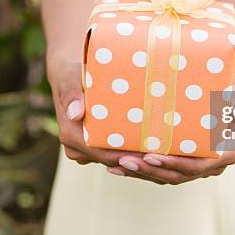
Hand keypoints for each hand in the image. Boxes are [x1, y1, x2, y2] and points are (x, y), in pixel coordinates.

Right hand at [48, 59, 167, 183]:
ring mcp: (87, 150)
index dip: (127, 156)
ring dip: (137, 156)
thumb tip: (76, 114)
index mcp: (71, 136)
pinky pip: (115, 152)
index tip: (150, 153)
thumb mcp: (70, 80)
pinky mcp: (96, 146)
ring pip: (115, 159)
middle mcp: (77, 148)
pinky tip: (155, 145)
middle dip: (137, 159)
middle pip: (112, 160)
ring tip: (164, 151)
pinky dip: (133, 149)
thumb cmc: (71, 75)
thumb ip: (72, 95)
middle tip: (165, 154)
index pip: (103, 153)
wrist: (69, 75)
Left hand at [106, 83, 234, 184]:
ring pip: (166, 177)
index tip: (152, 156)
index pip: (198, 164)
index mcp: (226, 153)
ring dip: (140, 173)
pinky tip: (117, 167)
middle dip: (149, 170)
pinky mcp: (183, 166)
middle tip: (126, 160)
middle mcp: (211, 166)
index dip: (174, 163)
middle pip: (178, 174)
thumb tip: (229, 100)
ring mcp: (196, 169)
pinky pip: (160, 173)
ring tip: (117, 165)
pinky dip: (140, 170)